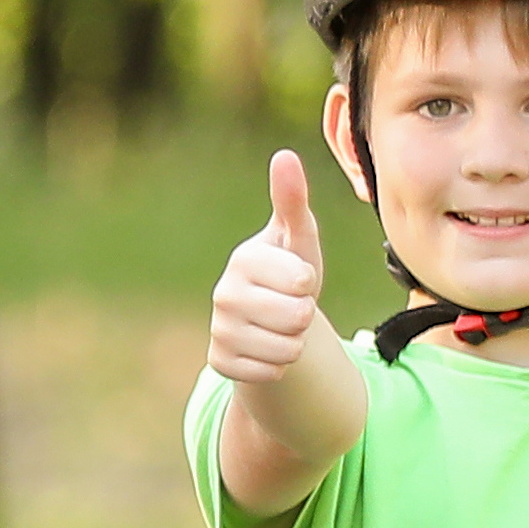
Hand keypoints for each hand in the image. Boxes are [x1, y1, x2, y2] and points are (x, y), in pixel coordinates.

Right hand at [207, 148, 330, 386]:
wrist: (268, 318)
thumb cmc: (289, 270)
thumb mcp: (299, 238)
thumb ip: (292, 200)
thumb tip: (284, 155)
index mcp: (244, 259)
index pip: (301, 282)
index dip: (308, 283)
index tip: (295, 277)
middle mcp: (224, 293)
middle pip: (297, 318)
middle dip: (304, 317)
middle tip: (290, 305)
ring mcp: (219, 328)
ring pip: (286, 349)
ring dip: (294, 342)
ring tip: (281, 326)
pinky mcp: (219, 360)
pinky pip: (269, 372)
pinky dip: (278, 365)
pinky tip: (267, 348)